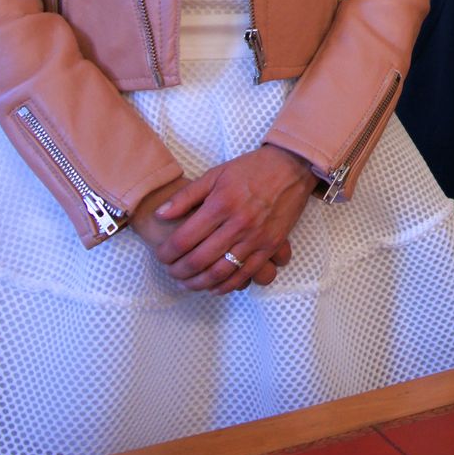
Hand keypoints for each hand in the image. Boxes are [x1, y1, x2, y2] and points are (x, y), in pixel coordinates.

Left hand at [136, 145, 315, 292]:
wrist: (292, 167)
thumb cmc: (252, 169)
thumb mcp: (215, 174)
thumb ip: (186, 196)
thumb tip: (160, 214)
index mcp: (220, 204)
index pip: (184, 239)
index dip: (167, 253)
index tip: (161, 256)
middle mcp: (237, 224)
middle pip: (199, 260)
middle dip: (179, 271)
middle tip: (171, 272)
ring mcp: (256, 237)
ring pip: (221, 272)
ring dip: (199, 283)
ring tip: (188, 283)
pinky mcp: (271, 246)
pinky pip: (246, 273)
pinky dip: (227, 286)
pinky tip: (214, 287)